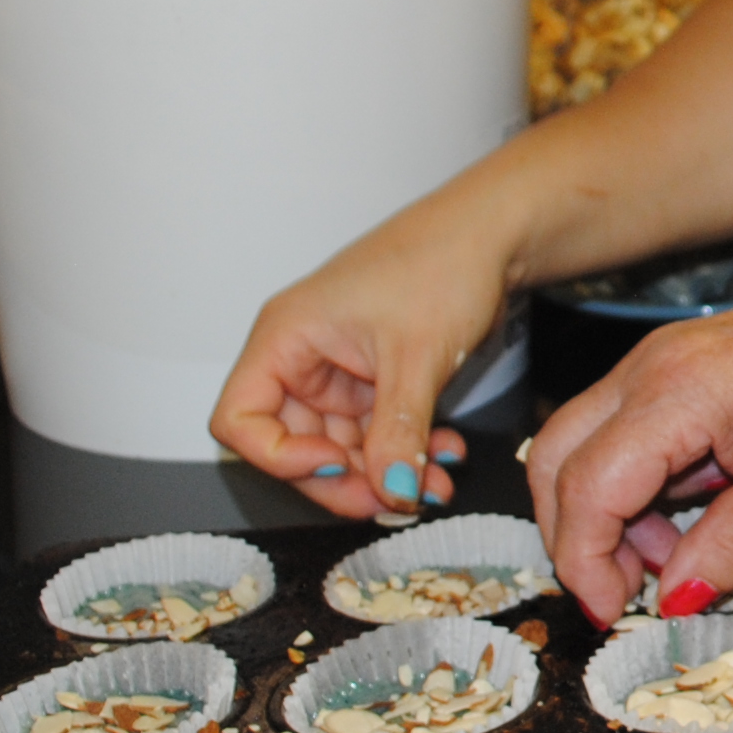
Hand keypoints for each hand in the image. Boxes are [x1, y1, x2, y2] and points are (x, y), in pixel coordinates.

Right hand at [209, 197, 501, 519]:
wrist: (493, 233)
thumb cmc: (442, 261)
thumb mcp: (417, 356)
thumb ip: (399, 432)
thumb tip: (391, 492)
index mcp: (286, 337)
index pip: (240, 420)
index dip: (280, 458)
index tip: (337, 466)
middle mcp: (302, 356)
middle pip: (292, 446)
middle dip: (346, 480)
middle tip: (396, 498)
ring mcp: (337, 370)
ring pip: (341, 447)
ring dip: (385, 472)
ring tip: (434, 482)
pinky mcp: (372, 379)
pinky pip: (375, 433)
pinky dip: (405, 451)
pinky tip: (444, 455)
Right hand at [528, 258, 732, 619]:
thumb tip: (674, 599)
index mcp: (679, 391)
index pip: (589, 486)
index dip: (585, 560)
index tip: (612, 613)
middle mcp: (648, 367)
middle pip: (554, 458)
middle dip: (572, 536)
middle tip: (621, 593)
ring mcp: (652, 361)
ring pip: (578, 443)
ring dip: (601, 513)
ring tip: (669, 557)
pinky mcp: (668, 367)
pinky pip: (615, 431)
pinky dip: (626, 484)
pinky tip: (683, 515)